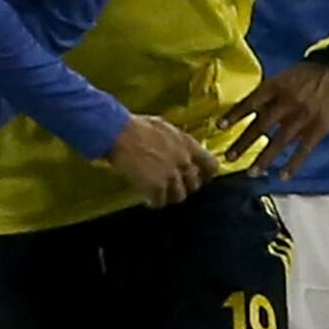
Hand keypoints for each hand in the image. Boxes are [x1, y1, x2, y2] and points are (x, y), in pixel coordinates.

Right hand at [101, 115, 217, 208]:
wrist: (117, 133)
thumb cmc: (135, 126)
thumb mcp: (164, 127)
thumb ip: (176, 140)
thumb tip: (178, 146)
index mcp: (187, 144)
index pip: (210, 165)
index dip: (206, 174)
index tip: (201, 178)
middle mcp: (183, 161)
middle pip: (194, 184)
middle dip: (184, 187)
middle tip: (173, 187)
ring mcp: (170, 175)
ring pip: (179, 196)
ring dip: (169, 196)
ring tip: (159, 194)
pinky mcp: (155, 187)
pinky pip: (159, 202)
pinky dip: (153, 202)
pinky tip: (147, 198)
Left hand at [227, 59, 328, 176]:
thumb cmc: (301, 76)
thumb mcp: (280, 78)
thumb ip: (266, 96)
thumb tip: (248, 114)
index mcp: (274, 88)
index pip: (250, 103)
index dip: (234, 115)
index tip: (219, 127)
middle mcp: (286, 103)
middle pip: (261, 126)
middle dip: (244, 143)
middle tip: (229, 158)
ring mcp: (302, 117)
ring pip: (280, 142)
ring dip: (264, 159)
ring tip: (252, 172)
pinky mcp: (318, 129)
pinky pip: (303, 150)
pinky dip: (293, 164)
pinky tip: (282, 176)